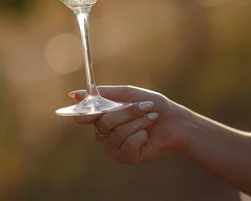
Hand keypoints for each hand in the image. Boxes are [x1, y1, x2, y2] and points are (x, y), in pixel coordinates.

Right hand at [70, 86, 186, 163]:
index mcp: (100, 115)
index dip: (85, 113)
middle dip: (126, 113)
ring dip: (137, 123)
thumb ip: (103, 94)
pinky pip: (126, 146)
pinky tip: (147, 135)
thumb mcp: (127, 94)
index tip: (95, 107)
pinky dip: (140, 137)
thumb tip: (75, 94)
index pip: (82, 116)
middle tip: (143, 107)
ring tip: (150, 119)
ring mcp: (112, 146)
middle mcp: (103, 132)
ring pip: (116, 134)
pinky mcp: (125, 157)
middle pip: (102, 123)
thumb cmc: (151, 104)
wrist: (175, 122)